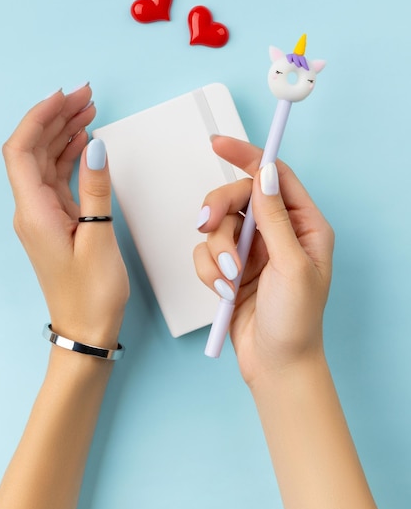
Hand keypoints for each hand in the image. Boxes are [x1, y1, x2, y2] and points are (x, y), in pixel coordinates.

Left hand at [3, 86, 128, 347]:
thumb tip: (95, 146)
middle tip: (85, 95)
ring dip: (63, 133)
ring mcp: (42, 215)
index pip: (22, 150)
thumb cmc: (91, 294)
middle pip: (33, 150)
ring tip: (88, 110)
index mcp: (34, 212)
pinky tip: (84, 143)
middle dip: (56, 117)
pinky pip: (57, 178)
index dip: (39, 118)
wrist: (85, 329)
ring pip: (45, 161)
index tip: (64, 96)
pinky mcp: (56, 221)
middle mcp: (31, 210)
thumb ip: (95, 190)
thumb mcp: (99, 239)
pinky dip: (70, 156)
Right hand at [194, 136, 333, 385]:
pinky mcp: (229, 268)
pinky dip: (209, 272)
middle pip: (237, 197)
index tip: (219, 144)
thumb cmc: (295, 321)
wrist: (274, 364)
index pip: (273, 176)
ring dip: (217, 254)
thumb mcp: (291, 266)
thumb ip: (274, 219)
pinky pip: (205, 253)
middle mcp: (276, 233)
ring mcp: (251, 250)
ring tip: (230, 281)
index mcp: (303, 225)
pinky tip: (224, 293)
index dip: (246, 156)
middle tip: (206, 225)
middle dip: (218, 211)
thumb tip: (265, 174)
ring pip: (216, 226)